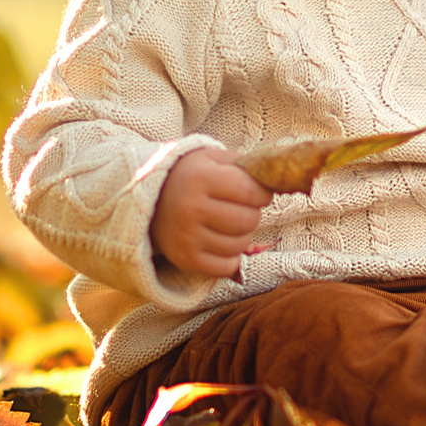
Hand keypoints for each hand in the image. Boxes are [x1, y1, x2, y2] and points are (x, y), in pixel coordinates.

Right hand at [150, 147, 274, 278]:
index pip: (251, 191)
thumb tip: (274, 178)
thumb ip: (243, 164)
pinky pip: (227, 266)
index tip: (258, 192)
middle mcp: (191, 208)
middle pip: (248, 220)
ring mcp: (187, 237)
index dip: (262, 193)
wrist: (151, 202)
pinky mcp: (186, 259)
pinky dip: (231, 256)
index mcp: (200, 178)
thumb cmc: (191, 176)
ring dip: (243, 235)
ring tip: (230, 223)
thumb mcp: (212, 158)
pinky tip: (221, 241)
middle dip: (252, 214)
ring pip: (240, 244)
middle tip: (242, 208)